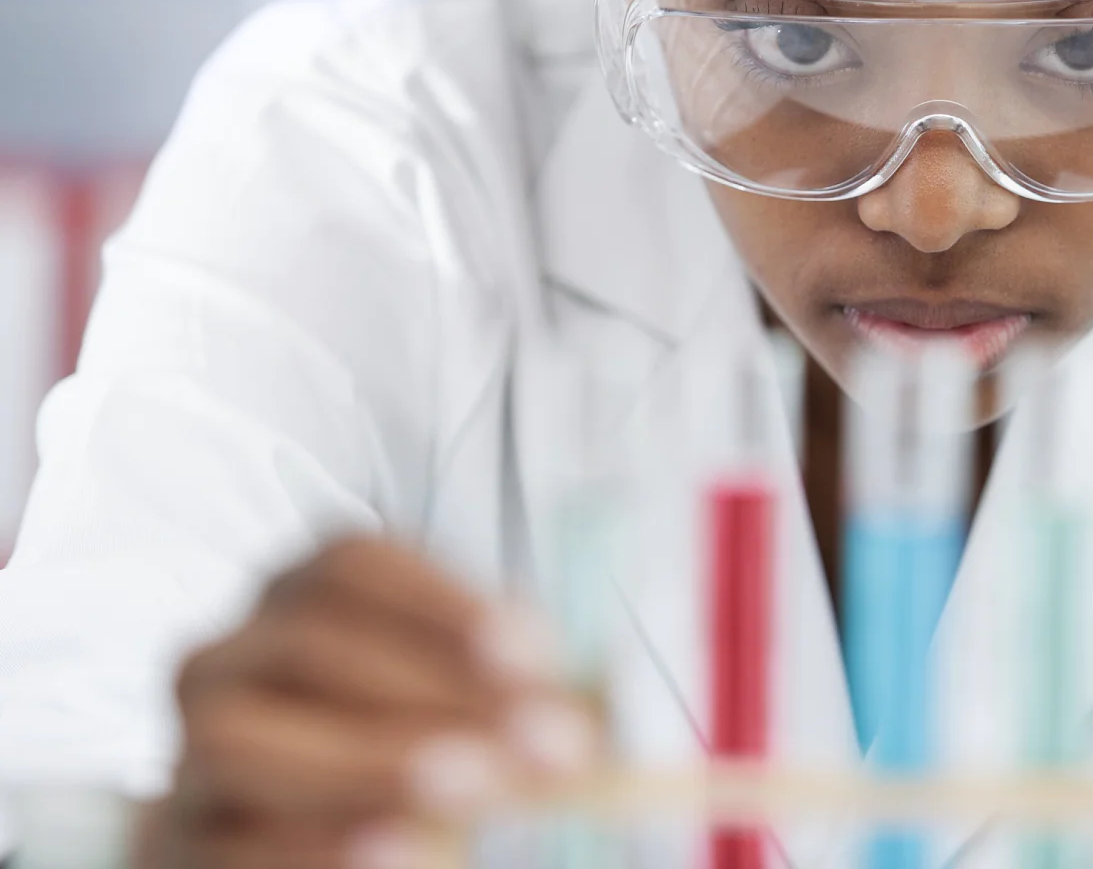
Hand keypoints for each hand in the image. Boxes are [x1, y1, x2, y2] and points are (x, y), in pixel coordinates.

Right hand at [141, 537, 598, 868]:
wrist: (304, 844)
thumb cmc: (395, 757)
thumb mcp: (464, 715)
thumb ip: (517, 700)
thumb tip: (600, 708)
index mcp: (298, 604)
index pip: (350, 566)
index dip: (444, 603)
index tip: (536, 652)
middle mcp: (226, 663)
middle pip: (307, 646)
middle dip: (435, 690)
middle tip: (544, 742)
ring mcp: (188, 757)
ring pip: (242, 739)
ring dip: (371, 762)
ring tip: (475, 790)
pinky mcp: (178, 844)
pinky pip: (225, 841)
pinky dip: (311, 846)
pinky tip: (400, 852)